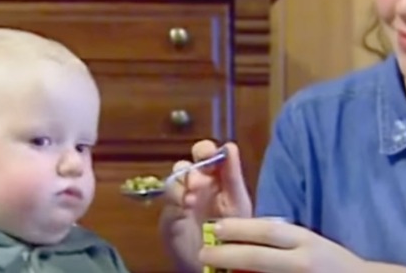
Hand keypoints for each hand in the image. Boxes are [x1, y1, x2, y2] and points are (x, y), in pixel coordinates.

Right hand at [159, 140, 252, 271]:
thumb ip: (233, 175)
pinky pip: (168, 199)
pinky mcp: (170, 214)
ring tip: (193, 198)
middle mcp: (197, 183)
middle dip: (190, 167)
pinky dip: (175, 198)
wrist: (219, 262)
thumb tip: (229, 146)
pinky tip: (185, 207)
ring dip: (182, 183)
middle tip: (198, 177)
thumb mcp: (237, 201)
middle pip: (186, 163)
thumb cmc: (234, 230)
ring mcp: (182, 197)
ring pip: (174, 178)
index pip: (207, 153)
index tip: (208, 153)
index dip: (205, 150)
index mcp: (215, 176)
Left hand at [199, 217, 366, 272]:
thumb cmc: (329, 261)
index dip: (240, 228)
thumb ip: (281, 239)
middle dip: (228, 255)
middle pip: (259, 258)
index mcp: (305, 241)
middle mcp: (303, 262)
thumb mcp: (308, 242)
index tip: (216, 228)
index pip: (268, 232)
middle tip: (202, 252)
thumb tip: (241, 234)